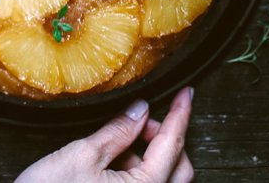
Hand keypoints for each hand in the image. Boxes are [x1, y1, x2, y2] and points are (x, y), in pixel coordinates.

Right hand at [15, 87, 193, 182]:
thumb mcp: (82, 157)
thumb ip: (117, 132)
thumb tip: (140, 109)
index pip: (172, 145)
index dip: (180, 114)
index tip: (186, 94)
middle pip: (178, 166)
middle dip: (163, 137)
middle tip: (139, 119)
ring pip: (162, 178)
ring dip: (147, 154)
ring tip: (116, 142)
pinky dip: (136, 170)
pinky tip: (112, 161)